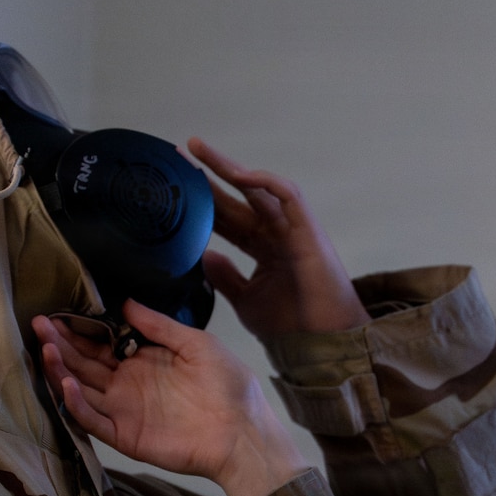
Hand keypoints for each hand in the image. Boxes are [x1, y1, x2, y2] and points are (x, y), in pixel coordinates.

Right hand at [32, 303, 308, 495]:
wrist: (243, 430)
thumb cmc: (228, 385)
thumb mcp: (195, 343)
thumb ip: (159, 326)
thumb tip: (126, 302)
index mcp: (142, 362)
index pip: (101, 344)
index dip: (79, 330)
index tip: (57, 312)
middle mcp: (126, 386)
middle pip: (84, 364)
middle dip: (61, 344)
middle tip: (39, 323)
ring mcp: (123, 411)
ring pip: (81, 390)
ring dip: (61, 370)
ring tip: (45, 347)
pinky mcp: (124, 436)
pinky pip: (92, 420)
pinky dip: (77, 404)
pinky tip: (68, 383)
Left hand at [189, 138, 370, 337]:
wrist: (321, 344)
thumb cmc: (292, 325)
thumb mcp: (246, 299)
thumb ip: (225, 277)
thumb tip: (204, 255)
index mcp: (261, 246)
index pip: (226, 217)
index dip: (202, 201)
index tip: (174, 187)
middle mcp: (275, 232)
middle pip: (237, 196)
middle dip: (210, 174)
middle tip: (181, 154)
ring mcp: (292, 228)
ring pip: (259, 187)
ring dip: (230, 167)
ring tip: (200, 151)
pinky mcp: (308, 230)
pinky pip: (289, 195)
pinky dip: (266, 182)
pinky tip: (239, 175)